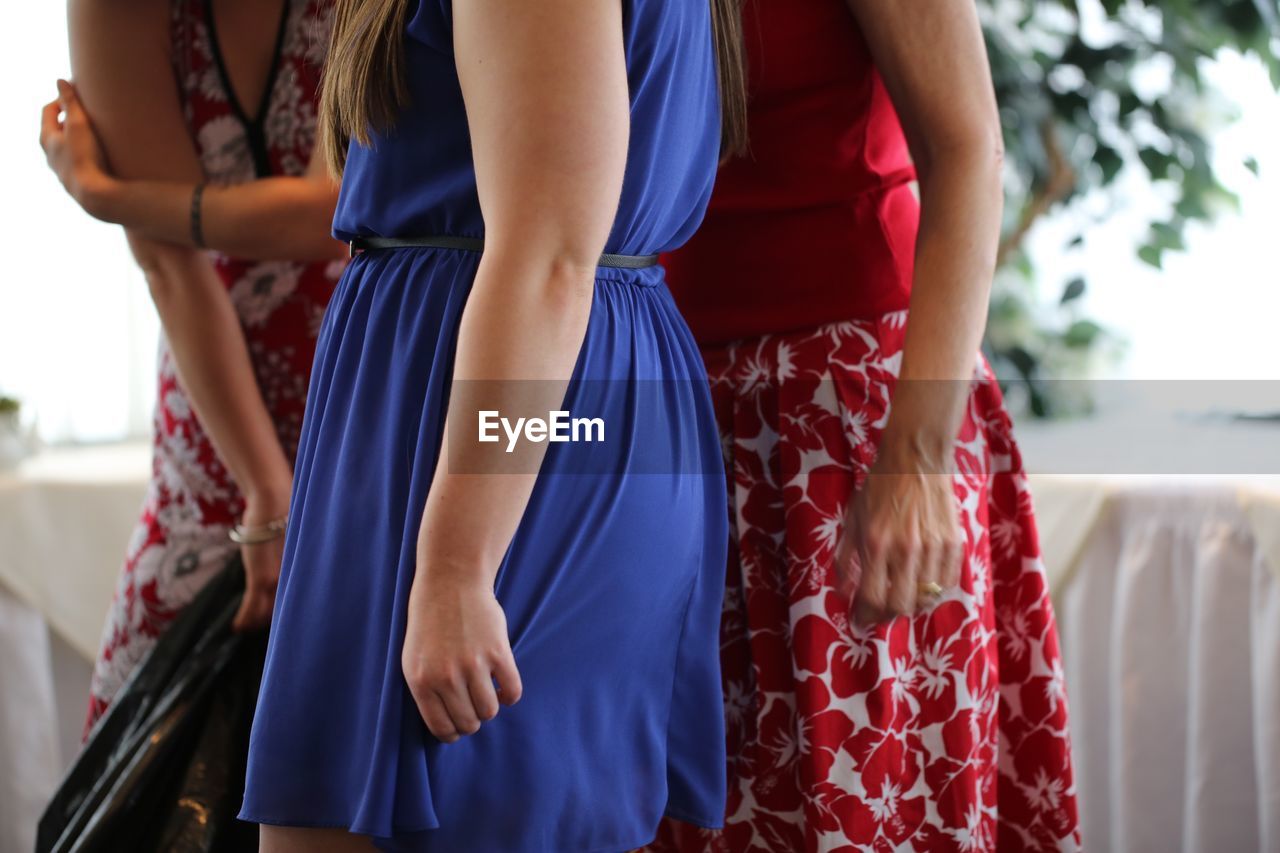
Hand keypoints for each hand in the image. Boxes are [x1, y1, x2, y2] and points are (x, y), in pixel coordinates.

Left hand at [39, 79, 115, 218]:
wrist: (95, 195)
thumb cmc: (85, 157)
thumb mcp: (79, 124)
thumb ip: (70, 102)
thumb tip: (60, 81)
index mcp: (47, 139)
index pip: (48, 111)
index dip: (61, 100)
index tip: (77, 95)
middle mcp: (50, 156)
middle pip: (55, 130)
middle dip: (69, 120)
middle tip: (86, 115)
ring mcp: (61, 171)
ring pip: (65, 149)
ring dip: (76, 140)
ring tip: (94, 136)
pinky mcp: (75, 183)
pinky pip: (76, 164)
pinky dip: (84, 156)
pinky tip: (99, 158)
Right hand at [231, 491, 289, 631]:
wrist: (274, 504)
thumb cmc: (286, 516)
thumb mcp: (294, 540)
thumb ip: (292, 557)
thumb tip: (293, 564)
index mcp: (305, 572)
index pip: (299, 601)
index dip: (291, 614)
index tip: (286, 624)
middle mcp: (295, 579)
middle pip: (284, 611)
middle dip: (274, 623)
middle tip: (263, 631)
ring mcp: (278, 580)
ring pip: (266, 612)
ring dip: (256, 622)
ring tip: (248, 629)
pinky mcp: (261, 579)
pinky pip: (252, 606)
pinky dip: (245, 619)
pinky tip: (239, 628)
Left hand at [402, 570, 522, 742]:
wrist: (450, 582)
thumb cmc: (430, 622)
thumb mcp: (413, 658)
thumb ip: (427, 690)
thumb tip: (446, 723)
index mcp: (420, 681)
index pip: (441, 727)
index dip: (453, 733)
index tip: (459, 727)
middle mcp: (446, 677)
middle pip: (468, 722)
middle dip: (472, 720)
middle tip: (473, 707)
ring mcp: (473, 665)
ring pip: (489, 711)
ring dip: (490, 707)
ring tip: (487, 693)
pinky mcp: (498, 652)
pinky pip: (512, 691)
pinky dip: (510, 695)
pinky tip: (503, 686)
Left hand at [834, 440, 963, 626]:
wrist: (915, 460)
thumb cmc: (878, 489)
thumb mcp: (852, 520)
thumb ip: (846, 559)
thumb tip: (843, 593)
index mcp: (876, 543)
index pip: (872, 598)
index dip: (864, 616)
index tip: (860, 619)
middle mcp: (906, 549)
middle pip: (900, 606)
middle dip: (887, 616)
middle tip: (880, 613)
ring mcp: (934, 547)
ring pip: (926, 600)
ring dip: (911, 605)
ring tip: (901, 597)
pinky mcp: (954, 543)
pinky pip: (948, 584)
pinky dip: (935, 592)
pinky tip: (923, 584)